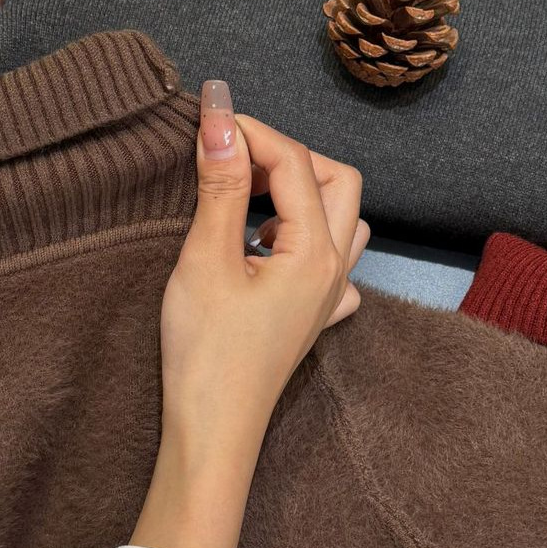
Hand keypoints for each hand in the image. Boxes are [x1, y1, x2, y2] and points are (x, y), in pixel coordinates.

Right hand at [130, 82, 366, 547]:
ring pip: (341, 221)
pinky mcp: (307, 321)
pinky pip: (331, 268)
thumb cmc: (206, 355)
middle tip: (231, 153)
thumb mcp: (205, 259)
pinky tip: (270, 251)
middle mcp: (332, 271)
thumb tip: (222, 118)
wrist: (211, 435)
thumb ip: (220, 184)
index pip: (294, 162)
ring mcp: (325, 299)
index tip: (205, 112)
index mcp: (314, 252)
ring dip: (302, 193)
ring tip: (250, 195)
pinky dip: (305, 240)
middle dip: (286, 154)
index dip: (250, 129)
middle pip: (336, 181)